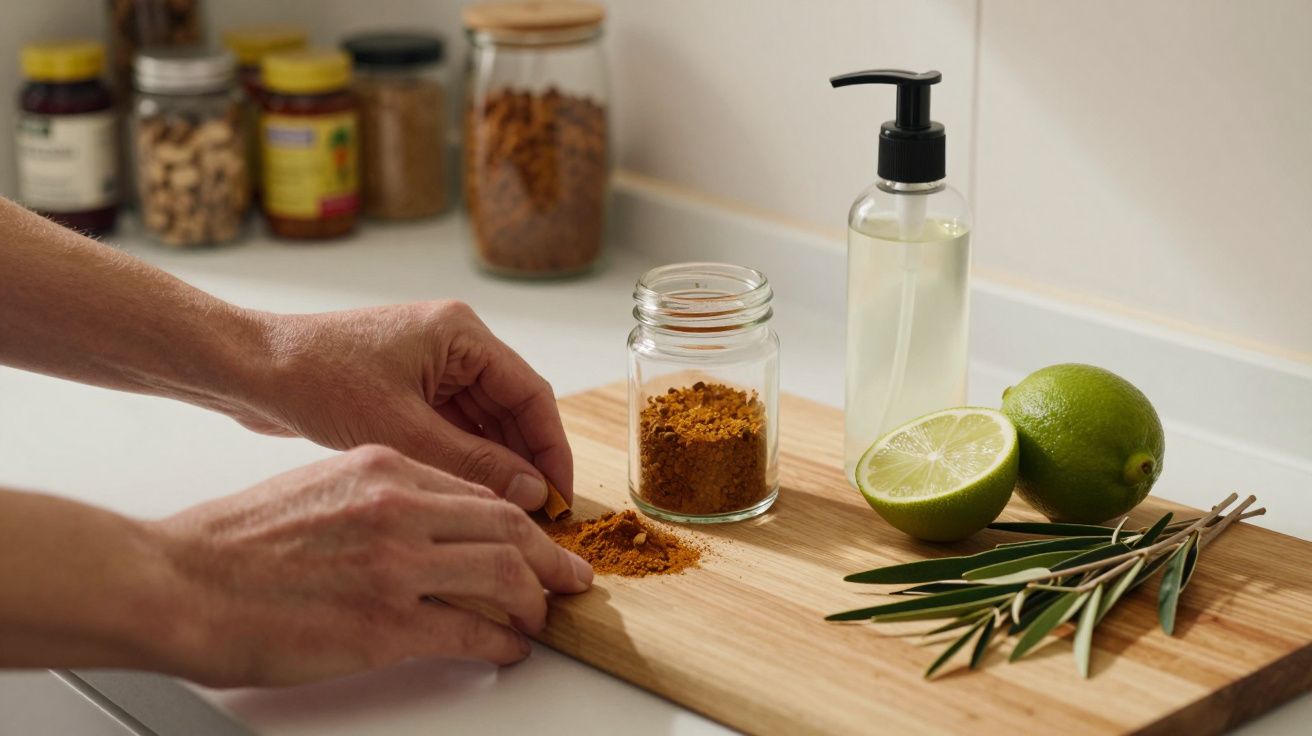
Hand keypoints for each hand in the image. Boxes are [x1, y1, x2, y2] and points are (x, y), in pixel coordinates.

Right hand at [152, 445, 592, 686]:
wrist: (175, 582)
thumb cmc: (232, 544)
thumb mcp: (319, 488)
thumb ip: (378, 497)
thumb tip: (423, 525)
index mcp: (382, 466)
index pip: (478, 491)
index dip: (520, 521)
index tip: (535, 539)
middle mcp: (399, 506)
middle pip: (507, 527)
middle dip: (549, 557)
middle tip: (570, 576)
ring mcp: (396, 564)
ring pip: (504, 573)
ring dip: (535, 599)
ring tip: (543, 616)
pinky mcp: (385, 622)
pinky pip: (472, 630)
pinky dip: (501, 640)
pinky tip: (508, 647)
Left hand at [235, 300, 570, 510]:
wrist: (247, 370)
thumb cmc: (315, 380)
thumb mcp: (402, 429)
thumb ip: (473, 463)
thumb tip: (532, 493)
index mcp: (461, 333)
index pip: (531, 394)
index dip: (552, 448)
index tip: (563, 496)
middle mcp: (453, 344)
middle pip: (512, 409)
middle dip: (527, 462)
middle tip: (542, 515)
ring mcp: (429, 367)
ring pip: (484, 423)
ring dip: (497, 465)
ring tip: (510, 515)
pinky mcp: (406, 390)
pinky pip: (453, 428)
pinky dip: (466, 462)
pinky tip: (472, 499)